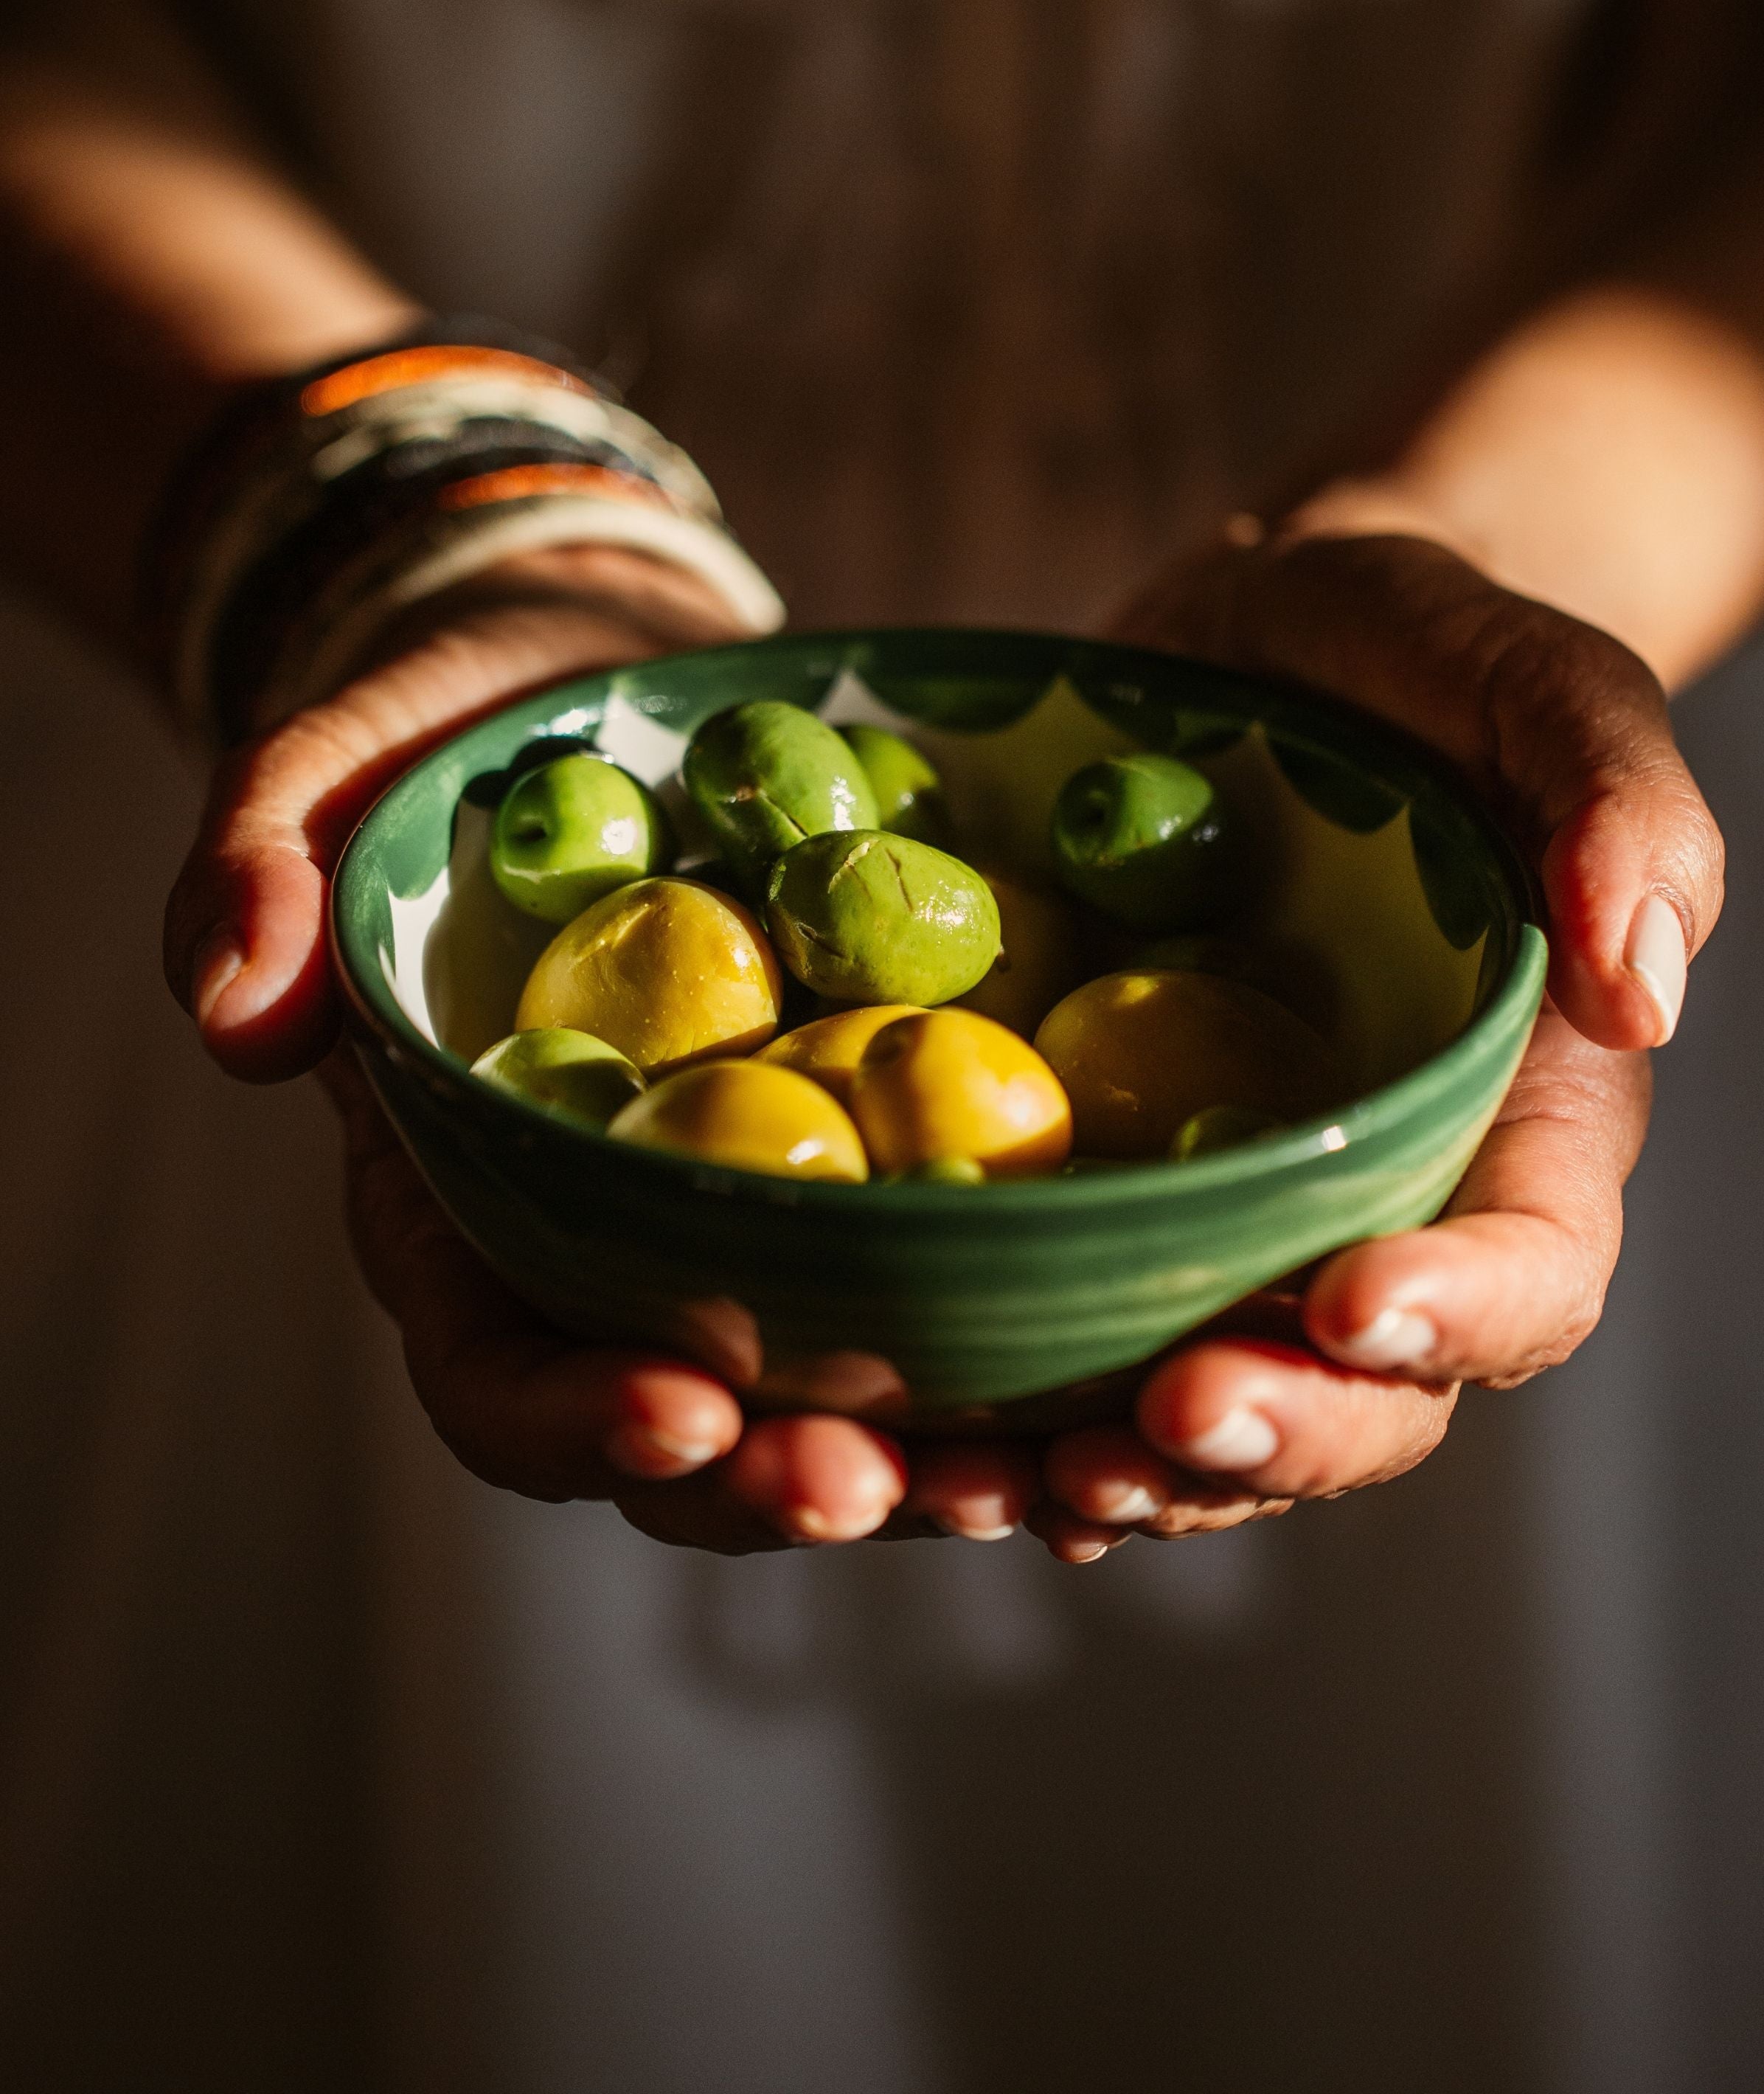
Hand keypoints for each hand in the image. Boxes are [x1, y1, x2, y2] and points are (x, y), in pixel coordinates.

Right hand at [161, 553, 1038, 1553]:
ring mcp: (749, 1234)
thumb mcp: (340, 765)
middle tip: (883, 1485)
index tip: (683, 1404)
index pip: (494, 1365)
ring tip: (1037, 1482)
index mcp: (465, 1205)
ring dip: (928, 1470)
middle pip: (683, 1436)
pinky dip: (1019, 1364)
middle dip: (776, 1484)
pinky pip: (947, 1302)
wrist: (606, 701)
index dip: (574, 1414)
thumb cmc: (458, 740)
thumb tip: (229, 1017)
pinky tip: (1111, 1394)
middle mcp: (609, 1256)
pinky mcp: (875, 1181)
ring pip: (833, 1409)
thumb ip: (261, 867)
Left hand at [1021, 525, 1717, 1560]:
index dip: (1455, 1314)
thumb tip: (1644, 992)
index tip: (1347, 1305)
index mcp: (1517, 1116)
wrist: (1252, 650)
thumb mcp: (1533, 680)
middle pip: (1363, 1391)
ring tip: (1015, 1485)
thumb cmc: (1417, 658)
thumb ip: (1618, 800)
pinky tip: (941, 1443)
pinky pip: (1074, 1332)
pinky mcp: (1108, 1188)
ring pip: (1208, 1406)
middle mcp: (1380, 1199)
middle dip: (1272, 1433)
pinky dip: (1016, 1410)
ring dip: (1123, 1472)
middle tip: (1157, 1426)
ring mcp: (1233, 1210)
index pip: (1528, 1264)